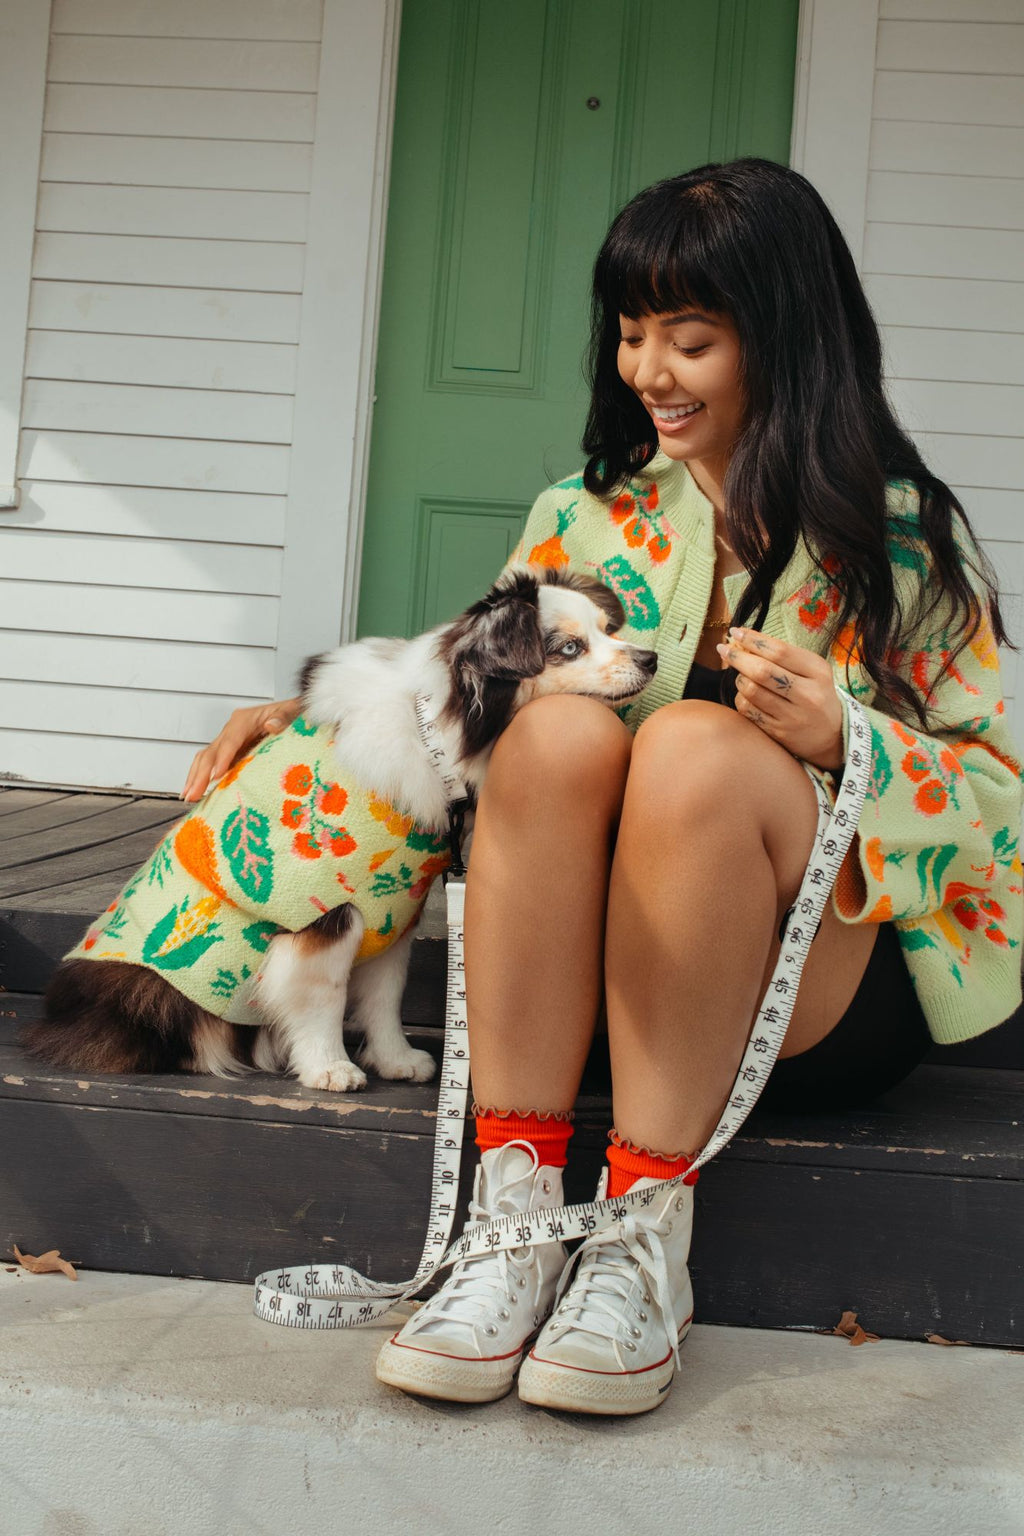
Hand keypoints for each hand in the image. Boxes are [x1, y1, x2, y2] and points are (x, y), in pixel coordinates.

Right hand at [182, 697, 300, 800]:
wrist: (293, 715)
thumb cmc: (293, 714)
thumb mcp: (292, 713)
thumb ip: (283, 718)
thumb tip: (271, 724)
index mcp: (245, 719)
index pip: (230, 740)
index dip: (222, 758)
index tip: (217, 776)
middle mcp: (232, 729)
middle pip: (212, 751)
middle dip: (201, 773)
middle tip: (193, 794)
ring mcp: (228, 740)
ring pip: (205, 758)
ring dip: (195, 777)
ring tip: (188, 796)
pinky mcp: (229, 752)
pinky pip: (211, 763)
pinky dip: (201, 776)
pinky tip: (195, 791)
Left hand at [717, 628, 843, 770]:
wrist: (832, 735)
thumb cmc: (815, 694)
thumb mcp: (812, 671)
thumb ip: (783, 656)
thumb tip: (743, 639)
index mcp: (818, 672)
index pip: (779, 651)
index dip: (753, 640)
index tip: (736, 631)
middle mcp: (808, 694)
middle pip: (762, 671)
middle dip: (738, 657)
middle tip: (724, 649)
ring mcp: (793, 716)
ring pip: (751, 691)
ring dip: (739, 679)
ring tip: (741, 675)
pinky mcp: (779, 732)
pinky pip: (748, 711)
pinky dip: (741, 698)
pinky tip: (744, 694)